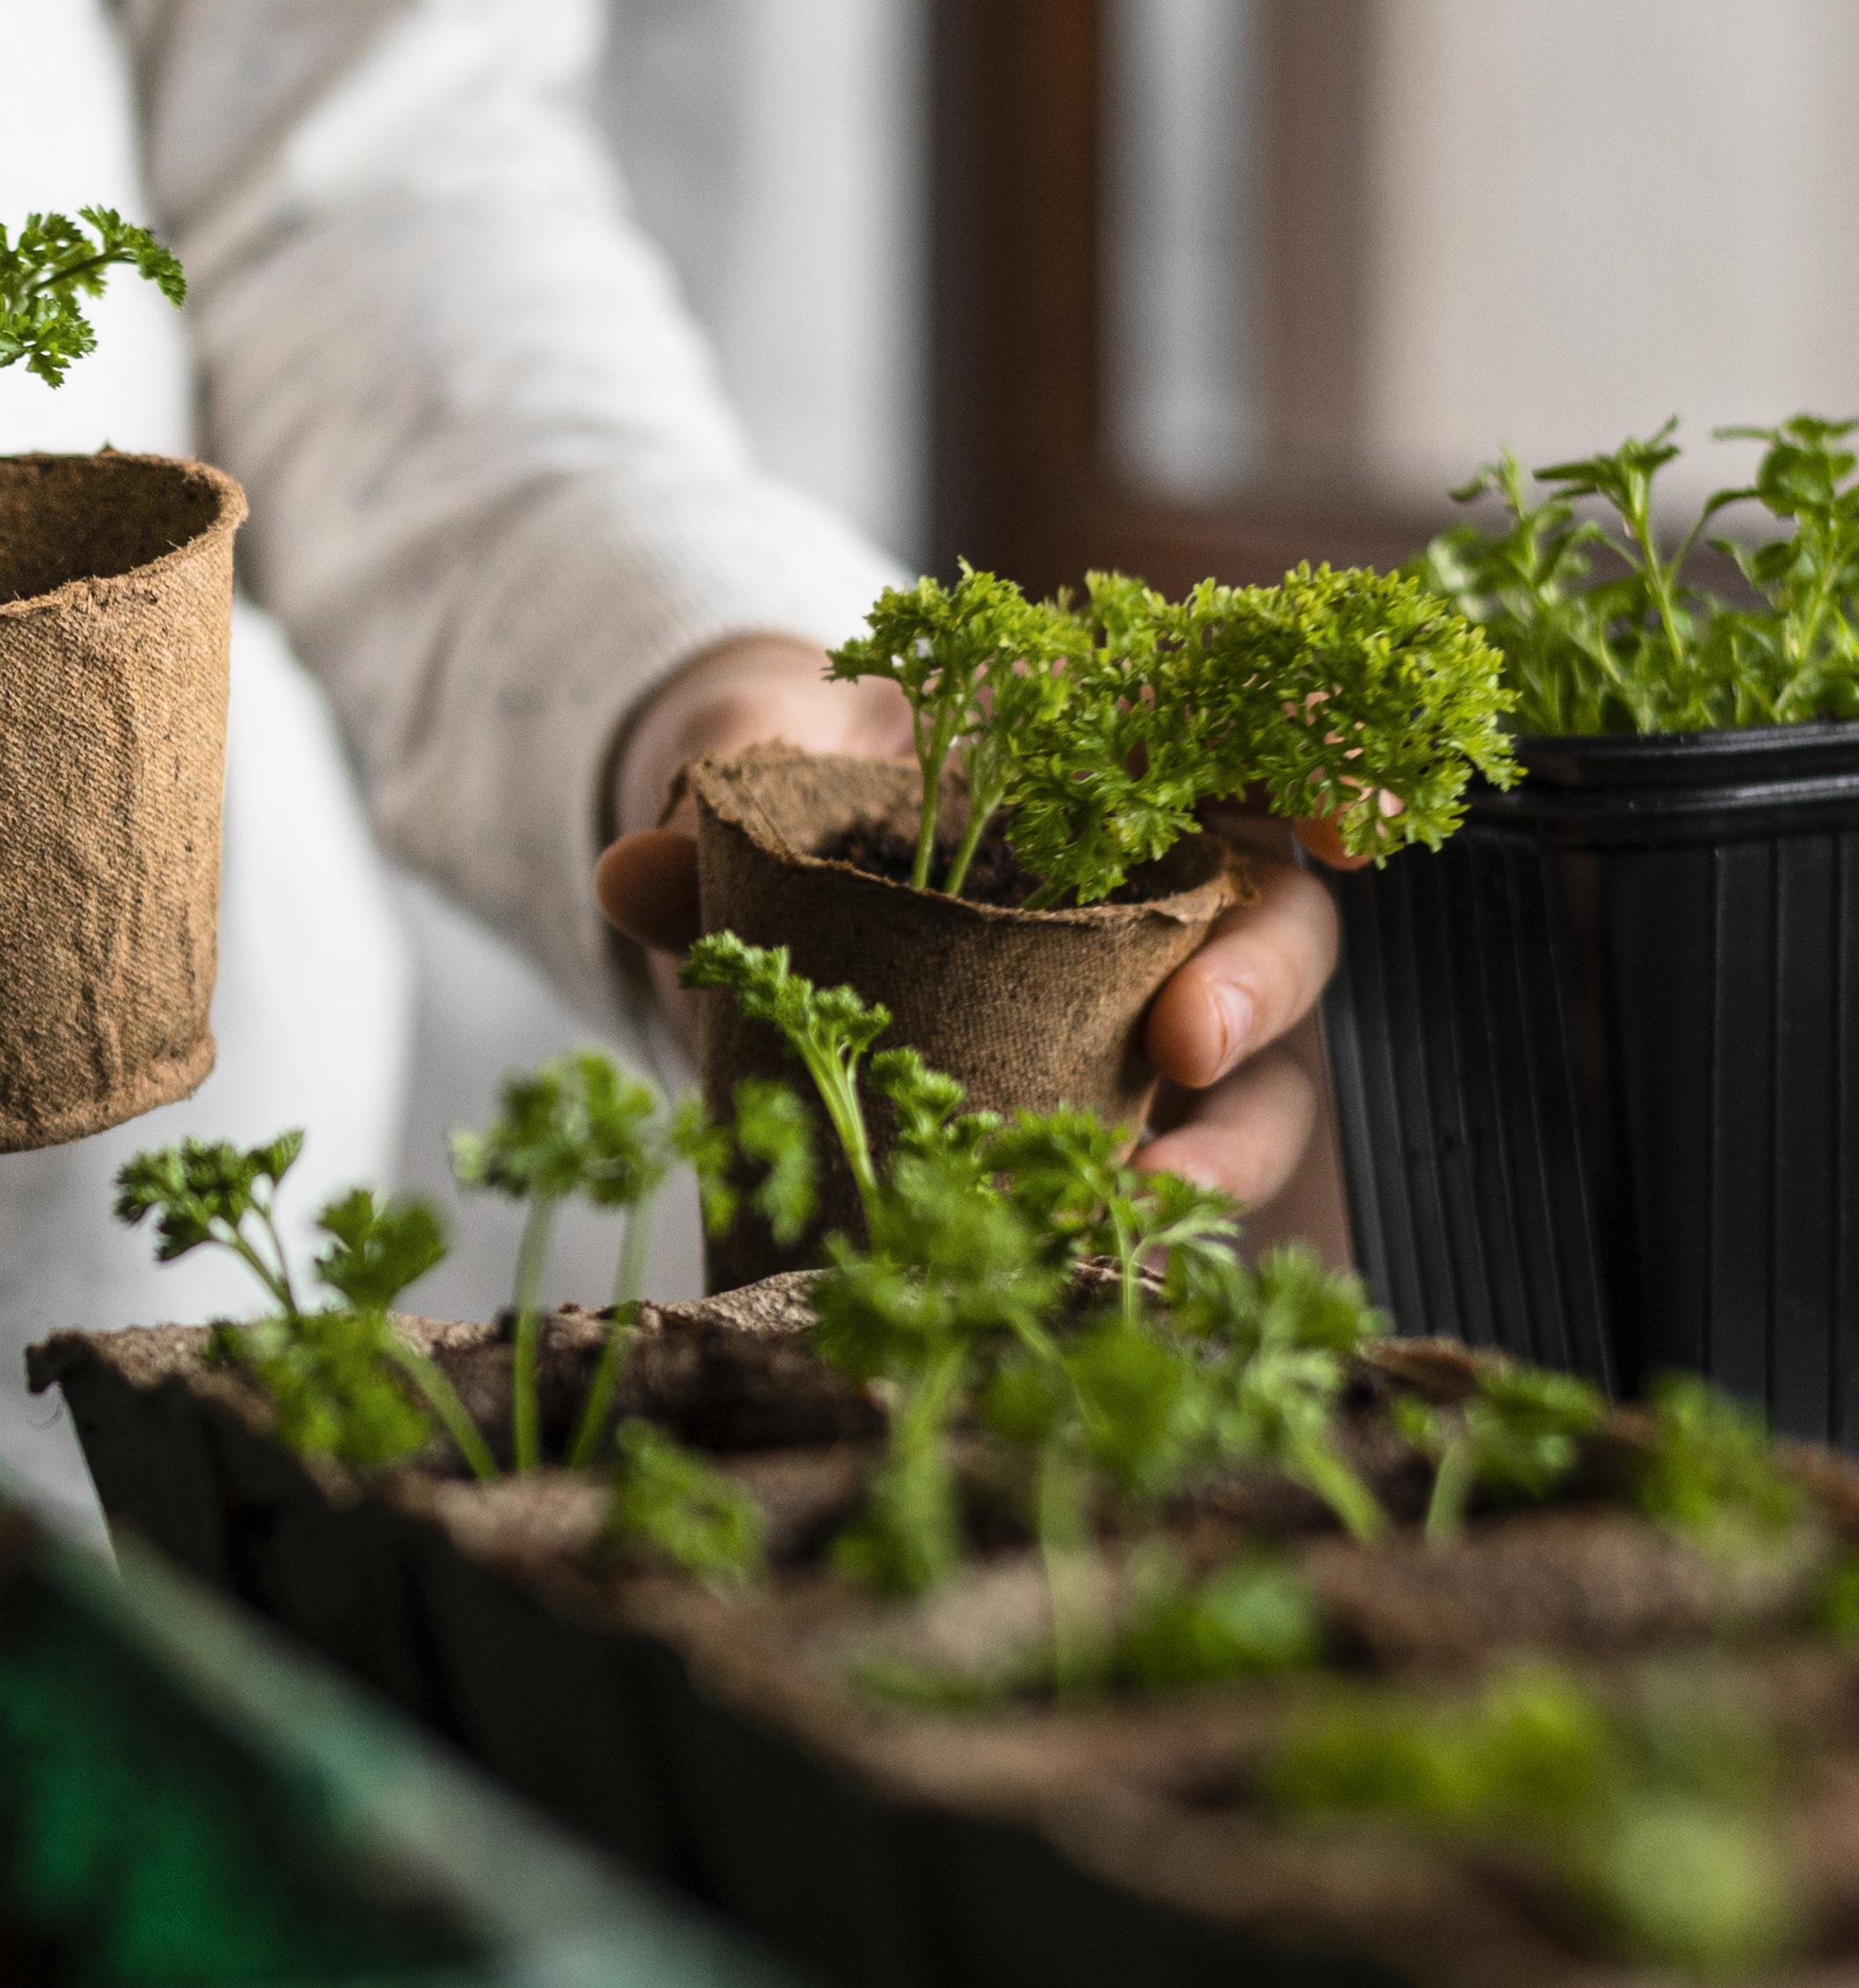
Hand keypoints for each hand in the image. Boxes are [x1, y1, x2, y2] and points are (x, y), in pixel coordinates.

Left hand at [587, 634, 1341, 1208]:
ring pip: (1257, 1068)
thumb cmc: (802, 803)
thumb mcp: (753, 799)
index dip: (1318, 759)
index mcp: (1100, 752)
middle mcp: (1164, 876)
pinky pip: (1178, 1163)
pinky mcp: (1118, 1110)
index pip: (1247, 729)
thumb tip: (632, 871)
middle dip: (1258, 980)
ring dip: (1229, 1140)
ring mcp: (1155, 1001)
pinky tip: (1111, 1259)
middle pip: (1276, 916)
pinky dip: (1162, 1212)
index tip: (1355, 816)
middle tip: (1188, 1045)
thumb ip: (714, 823)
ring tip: (1150, 1203)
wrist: (762, 882)